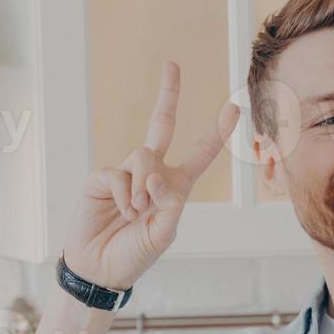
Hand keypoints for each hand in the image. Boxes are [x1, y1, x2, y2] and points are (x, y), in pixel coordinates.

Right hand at [65, 60, 240, 290]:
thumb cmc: (134, 255)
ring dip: (143, 187)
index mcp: (174, 187)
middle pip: (162, 125)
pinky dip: (125, 195)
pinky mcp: (102, 178)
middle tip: (172, 64)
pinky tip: (122, 211)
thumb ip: (169, 204)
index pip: (199, 154)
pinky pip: (118, 174)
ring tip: (136, 212)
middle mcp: (151, 173)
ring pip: (144, 156)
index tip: (234, 108)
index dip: (216, 132)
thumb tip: (155, 176)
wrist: (99, 269)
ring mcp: (126, 173)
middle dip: (168, 94)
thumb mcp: (163, 234)